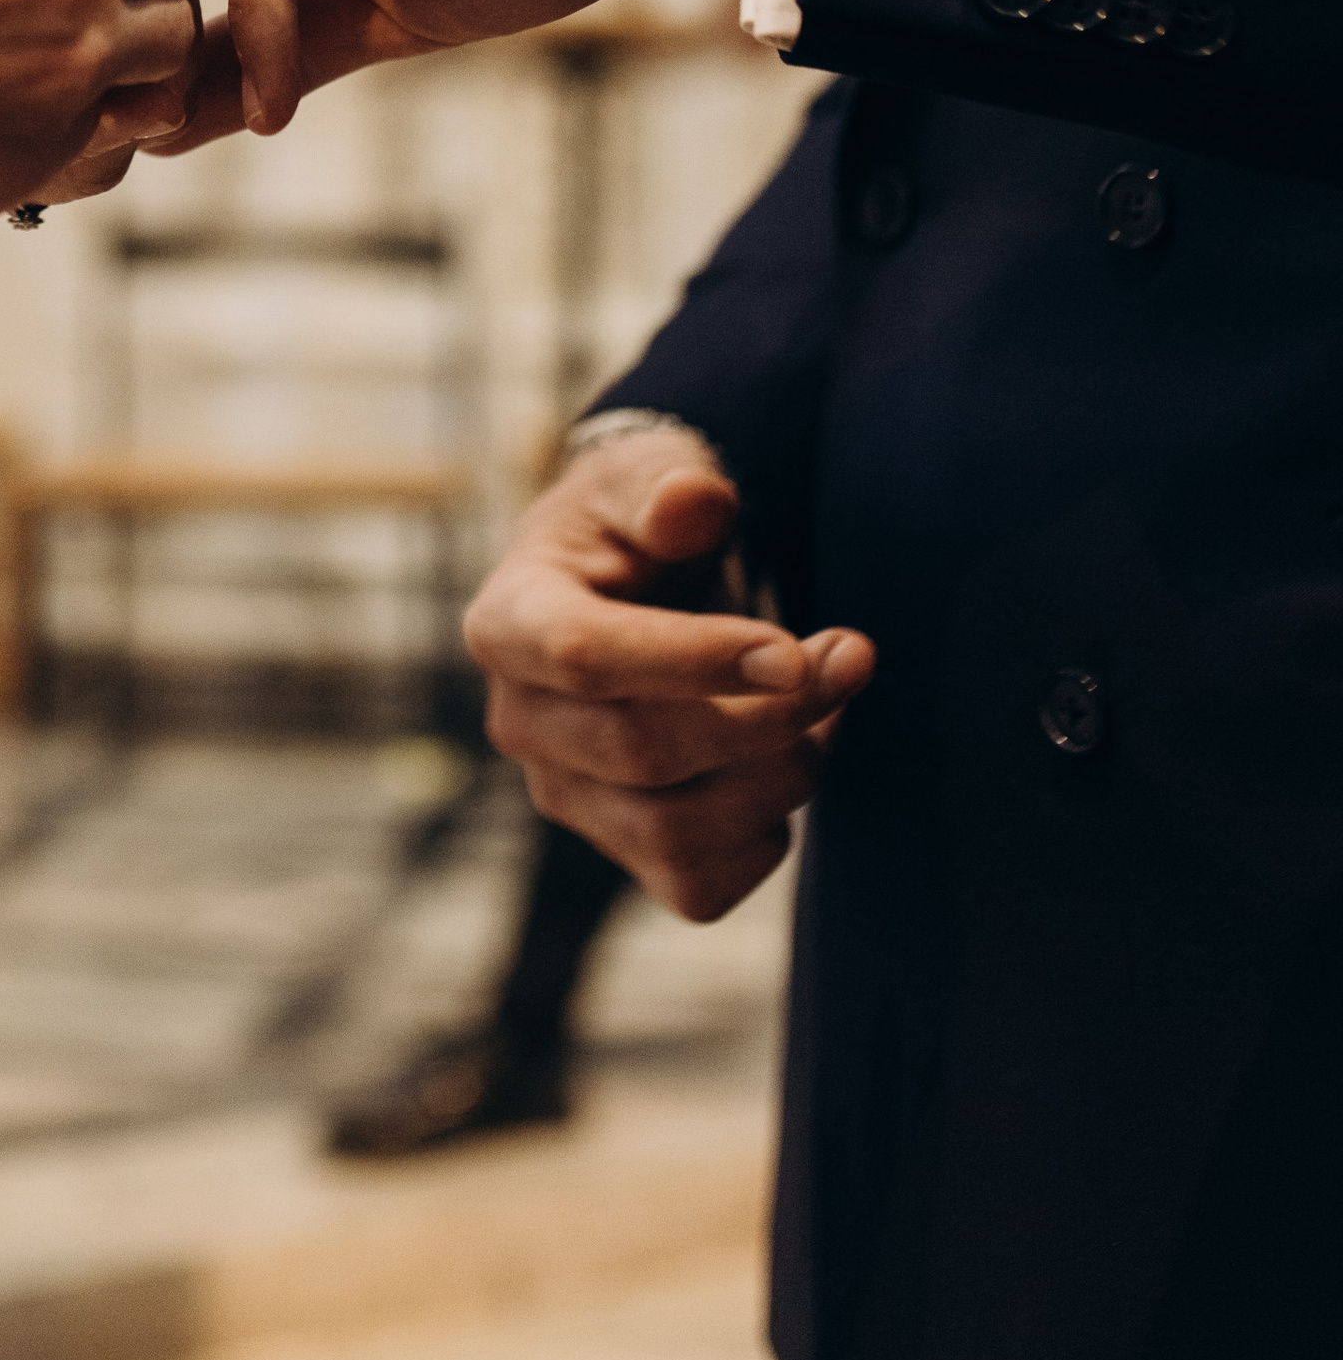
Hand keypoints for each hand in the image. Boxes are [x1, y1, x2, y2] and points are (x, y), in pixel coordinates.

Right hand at [464, 427, 873, 921]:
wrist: (638, 582)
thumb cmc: (640, 523)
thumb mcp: (647, 475)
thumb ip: (666, 485)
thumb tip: (692, 505)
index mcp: (508, 620)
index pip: (584, 656)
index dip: (695, 661)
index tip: (796, 652)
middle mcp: (520, 721)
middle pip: (640, 750)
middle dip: (768, 714)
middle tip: (851, 655)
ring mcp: (566, 794)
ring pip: (674, 832)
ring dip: (781, 774)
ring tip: (828, 704)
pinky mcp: (620, 847)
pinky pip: (698, 884)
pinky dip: (766, 833)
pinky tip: (789, 757)